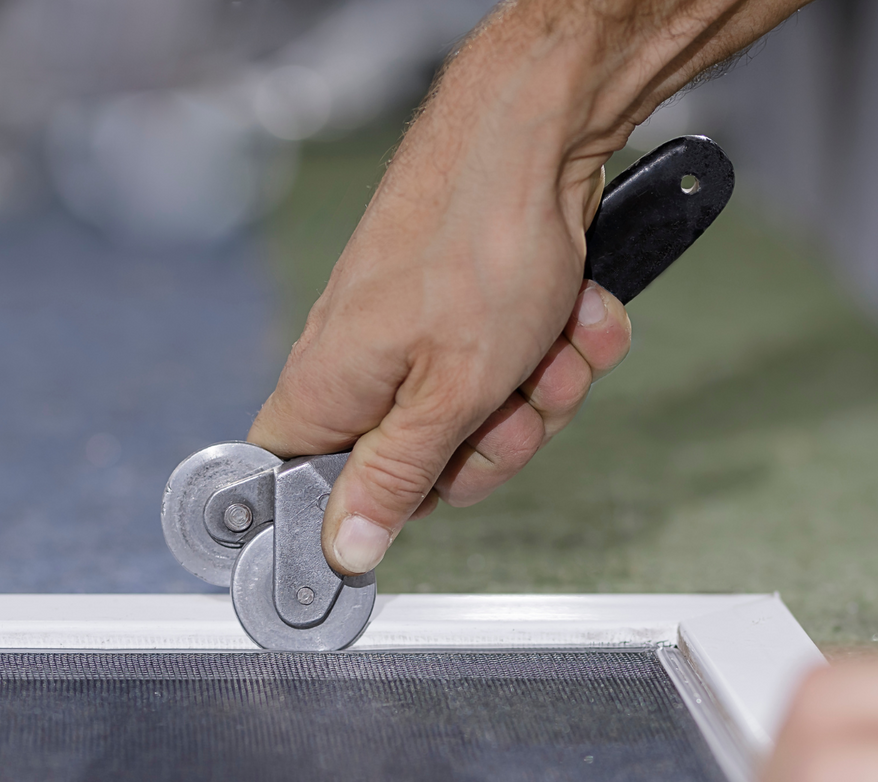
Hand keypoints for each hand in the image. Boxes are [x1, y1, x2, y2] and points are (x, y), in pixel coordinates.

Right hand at [246, 0, 809, 574]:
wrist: (539, 135)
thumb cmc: (479, 241)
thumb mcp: (447, 394)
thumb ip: (396, 479)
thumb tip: (345, 549)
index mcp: (327, 392)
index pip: (305, 490)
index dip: (367, 512)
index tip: (418, 500)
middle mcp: (368, 367)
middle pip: (430, 470)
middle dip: (497, 441)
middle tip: (511, 401)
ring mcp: (427, 338)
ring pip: (493, 420)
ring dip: (545, 386)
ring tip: (549, 337)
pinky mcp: (481, 313)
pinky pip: (527, 368)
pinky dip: (563, 342)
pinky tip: (572, 308)